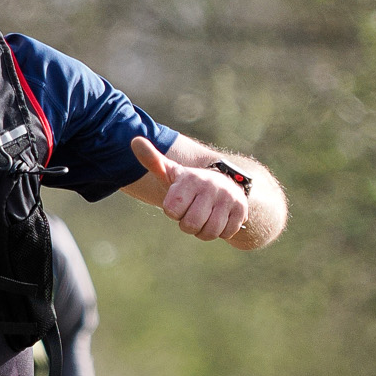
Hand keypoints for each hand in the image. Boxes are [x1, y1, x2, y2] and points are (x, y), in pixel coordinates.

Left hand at [130, 135, 247, 241]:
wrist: (225, 184)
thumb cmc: (189, 184)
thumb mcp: (170, 173)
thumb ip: (152, 160)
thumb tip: (134, 141)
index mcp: (191, 178)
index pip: (172, 210)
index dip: (173, 212)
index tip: (178, 202)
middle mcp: (211, 185)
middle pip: (190, 225)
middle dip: (187, 224)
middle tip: (191, 213)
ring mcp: (228, 197)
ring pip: (209, 232)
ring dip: (203, 231)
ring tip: (205, 217)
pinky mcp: (241, 210)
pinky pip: (226, 234)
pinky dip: (220, 232)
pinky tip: (219, 219)